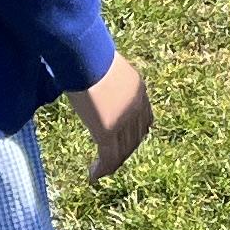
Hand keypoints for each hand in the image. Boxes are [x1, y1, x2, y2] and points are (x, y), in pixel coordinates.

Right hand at [69, 55, 154, 179]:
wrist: (85, 55)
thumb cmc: (87, 53)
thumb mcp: (103, 66)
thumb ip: (103, 78)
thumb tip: (88, 74)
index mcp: (138, 89)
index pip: (144, 121)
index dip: (134, 136)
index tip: (121, 143)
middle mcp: (136, 106)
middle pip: (135, 139)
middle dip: (124, 152)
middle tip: (109, 162)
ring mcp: (124, 120)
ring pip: (122, 152)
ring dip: (112, 164)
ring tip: (99, 172)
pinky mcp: (108, 131)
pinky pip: (108, 158)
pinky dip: (102, 169)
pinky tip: (93, 175)